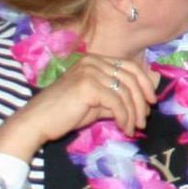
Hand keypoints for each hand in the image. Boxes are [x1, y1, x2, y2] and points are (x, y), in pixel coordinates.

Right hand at [0, 52, 157, 160]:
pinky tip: (124, 128)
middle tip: (145, 120)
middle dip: (141, 100)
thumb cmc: (63, 114)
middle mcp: (93, 61)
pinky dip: (124, 117)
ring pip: (125, 91)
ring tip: (134, 128)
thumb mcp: (96, 103)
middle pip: (130, 78)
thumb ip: (116, 98)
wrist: (35, 123)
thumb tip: (142, 102)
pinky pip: (116, 102)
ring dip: (133, 112)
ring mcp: (90, 71)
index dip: (144, 83)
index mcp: (95, 60)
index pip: (129, 66)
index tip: (151, 101)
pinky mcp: (87, 86)